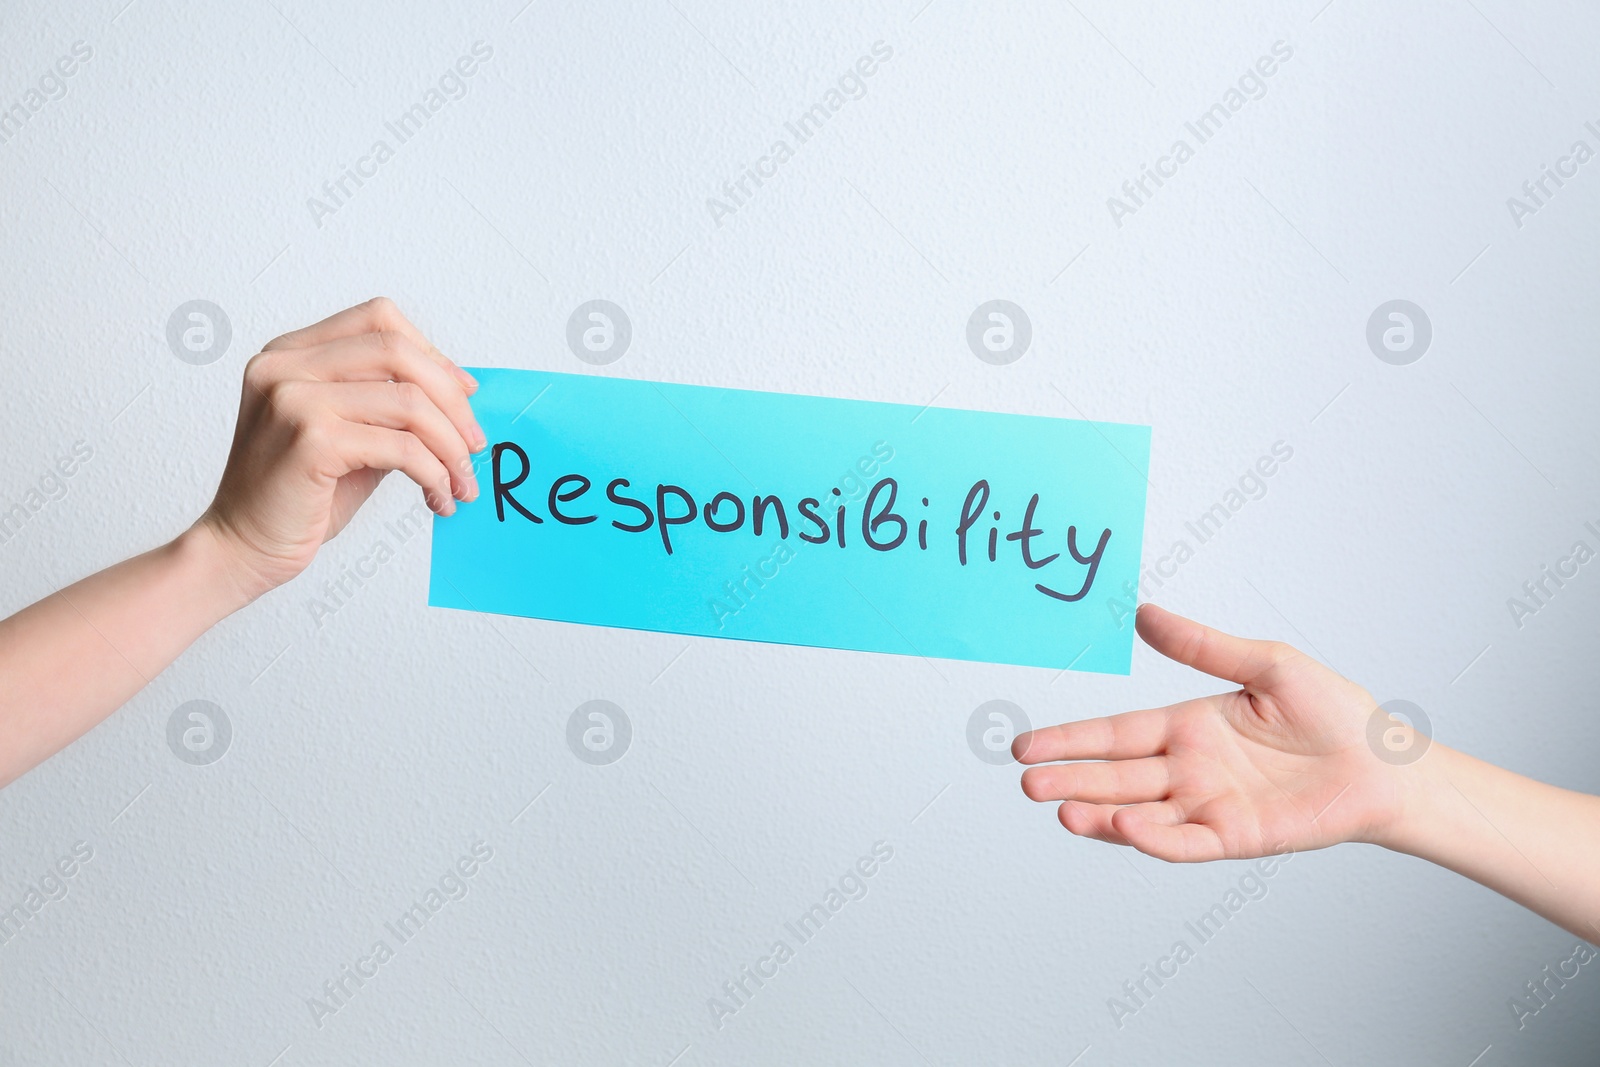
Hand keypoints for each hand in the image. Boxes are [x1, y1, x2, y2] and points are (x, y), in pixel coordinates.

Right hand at [193, 298, 485, 602]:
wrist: (242, 549)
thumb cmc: (298, 496)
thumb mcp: (348, 433)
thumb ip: (386, 403)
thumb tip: (458, 390)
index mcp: (290, 353)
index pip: (379, 319)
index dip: (432, 354)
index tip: (465, 395)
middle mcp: (285, 365)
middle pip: (399, 352)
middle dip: (452, 402)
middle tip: (474, 446)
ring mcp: (293, 398)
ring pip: (409, 402)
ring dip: (450, 447)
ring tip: (461, 482)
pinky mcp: (310, 440)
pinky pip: (402, 447)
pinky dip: (434, 474)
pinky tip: (438, 497)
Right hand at [1015, 604, 1415, 860]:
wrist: (1386, 764)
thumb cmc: (1334, 712)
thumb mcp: (1266, 665)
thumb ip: (1203, 646)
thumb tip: (1146, 614)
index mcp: (1189, 726)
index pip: (1115, 734)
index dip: (1070, 739)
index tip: (1024, 746)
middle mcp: (1189, 769)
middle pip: (1115, 776)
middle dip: (1068, 779)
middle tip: (1026, 782)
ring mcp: (1208, 806)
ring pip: (1138, 813)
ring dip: (1098, 814)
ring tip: (1059, 809)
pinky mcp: (1235, 837)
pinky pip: (1185, 841)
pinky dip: (1153, 838)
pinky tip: (1124, 827)